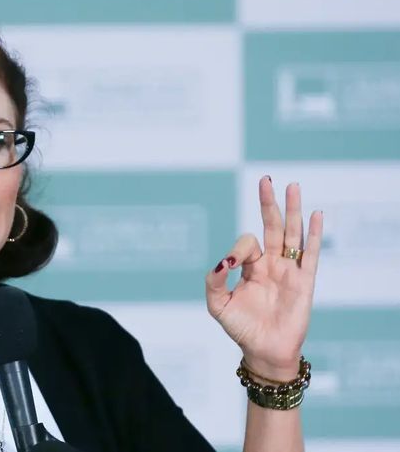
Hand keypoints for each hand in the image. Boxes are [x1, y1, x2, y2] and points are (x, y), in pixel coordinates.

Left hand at [205, 176, 323, 379]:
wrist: (263, 351)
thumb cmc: (241, 328)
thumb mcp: (218, 304)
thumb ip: (215, 281)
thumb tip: (223, 261)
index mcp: (251, 266)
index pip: (247, 242)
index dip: (239, 248)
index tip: (233, 264)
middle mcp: (271, 263)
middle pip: (272, 226)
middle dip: (269, 203)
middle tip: (267, 179)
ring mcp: (289, 270)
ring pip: (292, 233)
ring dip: (293, 210)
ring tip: (293, 186)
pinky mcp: (304, 282)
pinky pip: (310, 254)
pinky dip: (314, 234)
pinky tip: (316, 215)